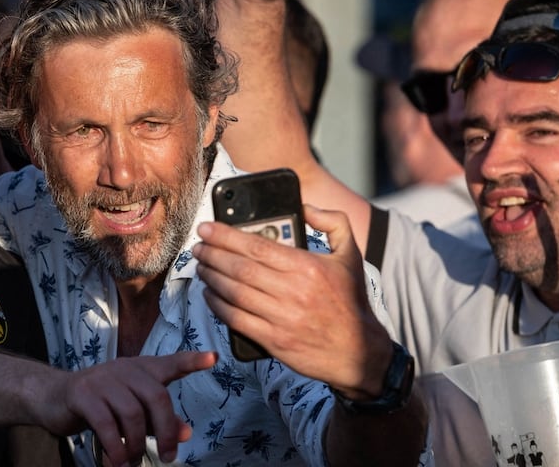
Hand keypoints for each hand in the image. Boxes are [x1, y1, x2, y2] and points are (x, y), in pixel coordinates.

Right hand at [35, 351, 215, 466]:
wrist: (53, 397)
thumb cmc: (100, 404)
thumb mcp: (133, 411)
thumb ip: (159, 420)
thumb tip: (186, 433)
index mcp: (141, 370)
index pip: (170, 363)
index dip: (192, 360)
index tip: (213, 359)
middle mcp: (125, 368)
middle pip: (156, 397)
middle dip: (166, 432)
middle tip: (167, 457)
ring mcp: (102, 378)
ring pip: (132, 414)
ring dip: (137, 445)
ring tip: (133, 464)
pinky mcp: (82, 393)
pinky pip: (106, 424)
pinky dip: (115, 448)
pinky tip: (116, 463)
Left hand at [193, 205, 391, 398]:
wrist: (359, 351)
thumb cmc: (350, 301)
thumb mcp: (351, 255)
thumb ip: (332, 222)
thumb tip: (305, 206)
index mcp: (308, 267)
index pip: (256, 246)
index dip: (226, 235)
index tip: (207, 228)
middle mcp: (293, 291)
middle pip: (240, 268)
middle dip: (212, 254)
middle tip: (198, 247)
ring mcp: (282, 318)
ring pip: (234, 292)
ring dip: (211, 277)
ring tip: (201, 267)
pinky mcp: (274, 340)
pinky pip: (236, 319)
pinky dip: (218, 305)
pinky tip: (209, 294)